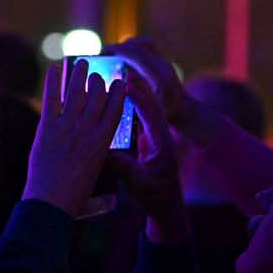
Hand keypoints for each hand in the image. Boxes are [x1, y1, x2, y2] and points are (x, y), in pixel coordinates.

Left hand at [23, 59, 127, 216]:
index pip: (116, 108)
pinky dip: (54, 80)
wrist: (52, 202)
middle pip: (97, 95)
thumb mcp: (96, 171)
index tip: (119, 81)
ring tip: (81, 62)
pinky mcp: (47, 128)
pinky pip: (52, 97)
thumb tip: (101, 145)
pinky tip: (56, 67)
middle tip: (95, 72)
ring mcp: (67, 127)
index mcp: (103, 141)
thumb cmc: (75, 195)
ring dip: (80, 73)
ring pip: (77, 91)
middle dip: (97, 80)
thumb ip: (99, 154)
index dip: (118, 91)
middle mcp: (88, 130)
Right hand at [107, 37, 216, 146]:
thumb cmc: (168, 115)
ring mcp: (164, 62)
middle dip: (121, 47)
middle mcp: (163, 64)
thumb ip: (140, 99)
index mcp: (159, 75)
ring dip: (129, 45)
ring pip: (145, 43)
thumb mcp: (153, 112)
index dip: (118, 51)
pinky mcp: (163, 62)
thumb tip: (125, 85)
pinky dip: (135, 49)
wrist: (185, 112)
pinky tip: (125, 59)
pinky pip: (148, 48)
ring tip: (113, 54)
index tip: (102, 52)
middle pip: (140, 45)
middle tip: (103, 53)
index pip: (137, 55)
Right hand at [109, 73, 189, 244]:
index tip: (127, 83)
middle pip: (151, 104)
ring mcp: (154, 135)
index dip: (141, 98)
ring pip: (146, 106)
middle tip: (121, 66)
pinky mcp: (147, 138)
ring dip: (133, 89)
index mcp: (162, 144)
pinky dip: (128, 102)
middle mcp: (160, 136)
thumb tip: (105, 154)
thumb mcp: (139, 185)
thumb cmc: (155, 197)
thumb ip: (125, 169)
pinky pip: (139, 114)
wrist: (166, 206)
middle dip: (137, 85)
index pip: (153, 116)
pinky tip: (114, 92)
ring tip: (117, 71)